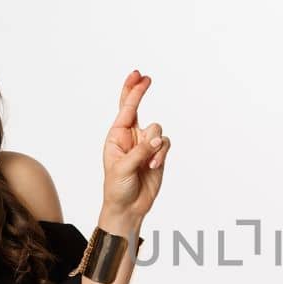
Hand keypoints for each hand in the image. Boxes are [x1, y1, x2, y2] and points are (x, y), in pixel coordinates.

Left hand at [102, 69, 169, 219]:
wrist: (129, 208)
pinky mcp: (158, 155)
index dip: (131, 91)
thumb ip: (140, 151)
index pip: (125, 109)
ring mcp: (145, 145)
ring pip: (157, 130)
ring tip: (149, 162)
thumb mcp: (122, 168)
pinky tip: (154, 165)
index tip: (138, 76)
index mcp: (116, 136)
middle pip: (138, 108)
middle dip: (140, 93)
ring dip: (155, 145)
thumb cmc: (117, 188)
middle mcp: (131, 137)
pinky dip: (162, 154)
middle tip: (146, 78)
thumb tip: (157, 139)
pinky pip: (165, 145)